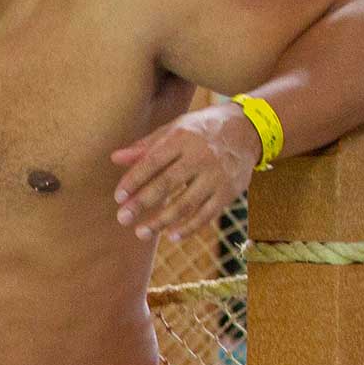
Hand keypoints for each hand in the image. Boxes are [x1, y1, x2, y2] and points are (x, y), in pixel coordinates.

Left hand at [110, 104, 258, 243]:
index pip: (153, 161)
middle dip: (142, 203)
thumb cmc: (202, 130)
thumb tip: (114, 158)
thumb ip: (146, 146)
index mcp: (183, 138)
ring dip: (161, 221)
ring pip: (186, 203)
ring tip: (141, 233)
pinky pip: (207, 214)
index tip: (118, 197)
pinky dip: (189, 227)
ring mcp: (216, 176)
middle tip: (122, 219)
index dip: (134, 180)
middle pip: (167, 183)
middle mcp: (200, 156)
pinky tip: (171, 236)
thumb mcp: (176, 128)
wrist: (249, 129)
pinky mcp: (229, 192)